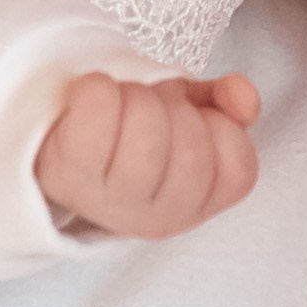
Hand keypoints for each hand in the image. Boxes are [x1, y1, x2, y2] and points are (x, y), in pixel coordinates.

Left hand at [34, 73, 261, 240]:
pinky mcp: (67, 173)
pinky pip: (98, 108)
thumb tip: (243, 94)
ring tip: (120, 106)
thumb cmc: (133, 135)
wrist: (63, 150)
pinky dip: (98, 88)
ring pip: (148, 126)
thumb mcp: (190, 118)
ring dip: (135, 96)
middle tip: (149, 110)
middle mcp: (157, 218)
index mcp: (196, 206)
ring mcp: (111, 202)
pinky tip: (93, 97)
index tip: (190, 120)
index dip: (218, 126)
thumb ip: (227, 106)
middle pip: (191, 145)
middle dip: (172, 109)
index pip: (237, 166)